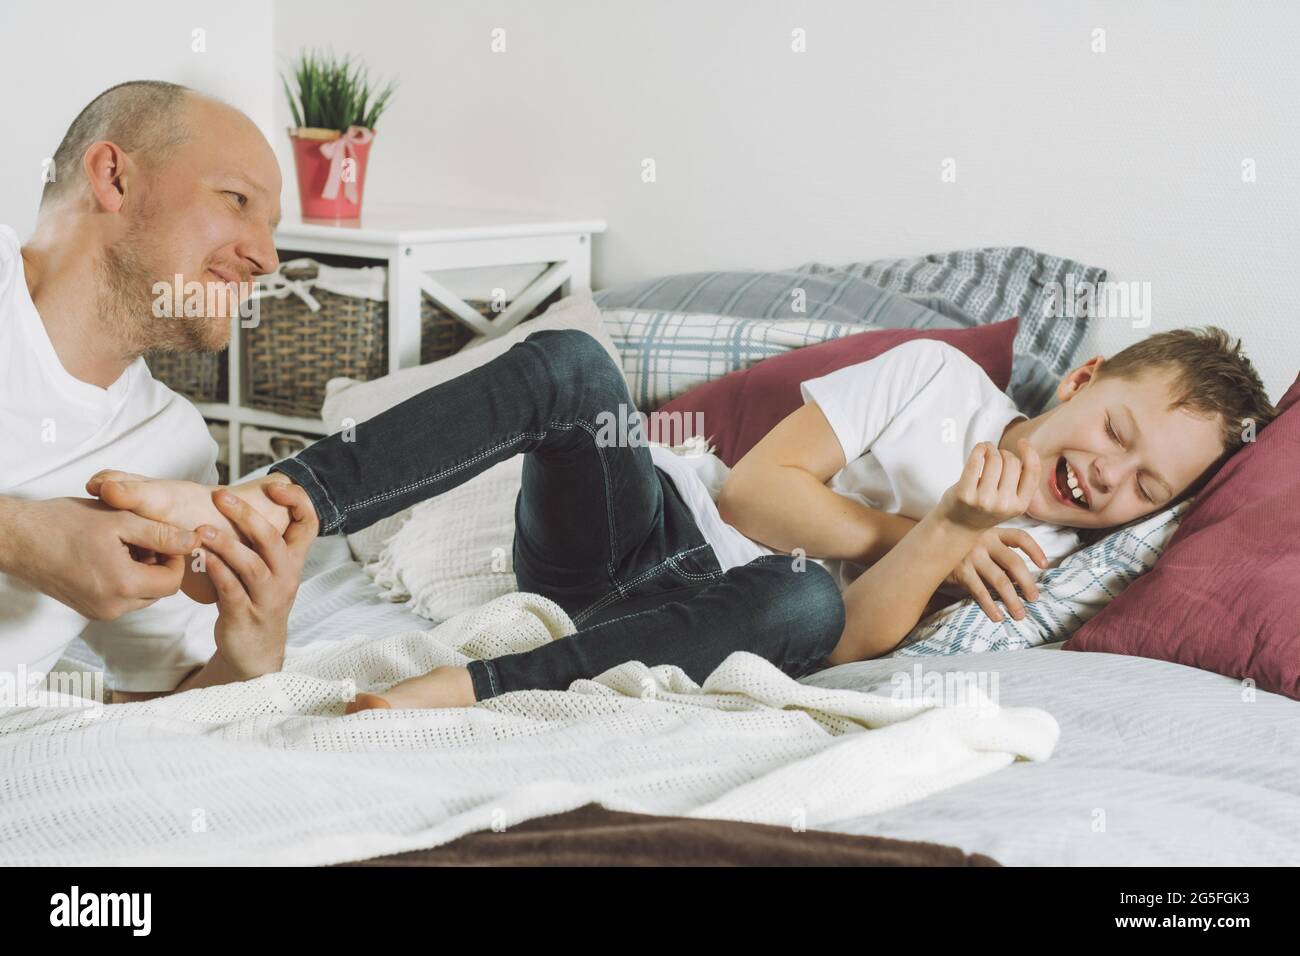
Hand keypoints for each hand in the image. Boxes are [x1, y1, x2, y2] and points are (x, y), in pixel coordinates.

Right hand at [3, 496, 198, 619]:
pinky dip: (126, 579)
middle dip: (160, 564)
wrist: (18, 539)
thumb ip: (161, 533)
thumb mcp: (119, 520)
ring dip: (143, 571)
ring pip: (142, 595)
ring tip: (124, 544)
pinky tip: (111, 555)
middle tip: (144, 538)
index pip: (173, 581)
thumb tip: (193, 541)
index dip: (175, 557)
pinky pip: (122, 598)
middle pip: (159, 591)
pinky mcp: (87, 609)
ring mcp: (98, 611)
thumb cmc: (63, 524)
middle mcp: (112, 607)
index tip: (164, 537)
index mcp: (123, 586)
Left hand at [196, 482, 317, 679]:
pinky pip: (231, 589)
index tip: (276, 486)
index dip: (298, 502)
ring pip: (252, 565)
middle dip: (247, 515)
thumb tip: (237, 501)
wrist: (256, 652)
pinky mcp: (245, 615)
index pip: (309, 525)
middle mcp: (286, 577)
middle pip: (273, 540)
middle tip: (220, 496)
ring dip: (226, 544)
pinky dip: (216, 571)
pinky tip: (200, 558)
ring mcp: (267, 598)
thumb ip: (259, 542)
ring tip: (201, 530)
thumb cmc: (256, 602)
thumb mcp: (268, 570)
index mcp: (293, 561)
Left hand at [937, 440, 1040, 532]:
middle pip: (1012, 462)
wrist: (958, 526)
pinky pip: (975, 461)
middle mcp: (1003, 504)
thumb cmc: (985, 508)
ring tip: (986, 450)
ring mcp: (983, 500)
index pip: (1032, 472)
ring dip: (990, 448)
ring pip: (994, 459)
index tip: (1022, 442)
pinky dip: (978, 449)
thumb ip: (1020, 483)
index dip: (1029, 452)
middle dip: (1004, 453)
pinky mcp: (964, 493)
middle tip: (995, 454)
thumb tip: (1026, 452)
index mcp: (1019, 506)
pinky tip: (979, 449)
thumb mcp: (1010, 502)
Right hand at [943, 526, 1048, 621]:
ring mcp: (972, 556)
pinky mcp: (960, 571)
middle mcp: (984, 541)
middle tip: (1034, 599)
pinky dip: (990, 606)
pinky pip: (980, 591)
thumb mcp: (978, 539)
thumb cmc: (959, 546)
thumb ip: (997, 552)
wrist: (926, 546)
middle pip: (1014, 562)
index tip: (1045, 565)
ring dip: (1012, 600)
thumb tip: (1020, 578)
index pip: (1020, 537)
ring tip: (1019, 614)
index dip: (1035, 550)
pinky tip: (997, 616)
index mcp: (993, 531)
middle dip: (1027, 583)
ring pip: (999, 580)